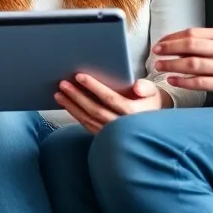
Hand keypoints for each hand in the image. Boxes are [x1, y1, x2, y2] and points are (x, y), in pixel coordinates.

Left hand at [54, 75, 168, 134]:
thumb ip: (146, 87)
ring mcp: (111, 133)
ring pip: (88, 119)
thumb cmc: (149, 101)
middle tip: (63, 84)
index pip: (109, 98)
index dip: (93, 87)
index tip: (79, 76)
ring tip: (59, 94)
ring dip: (72, 106)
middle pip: (94, 110)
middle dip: (77, 96)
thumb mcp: (153, 91)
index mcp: (132, 113)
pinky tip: (66, 105)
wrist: (152, 121)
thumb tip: (137, 86)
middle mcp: (121, 126)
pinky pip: (87, 125)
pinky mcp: (104, 137)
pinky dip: (75, 115)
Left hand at [153, 27, 212, 100]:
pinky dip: (183, 81)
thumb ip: (211, 41)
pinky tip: (173, 80)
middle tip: (155, 53)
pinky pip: (200, 83)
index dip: (172, 38)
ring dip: (171, 65)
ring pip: (191, 64)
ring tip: (159, 66)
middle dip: (168, 49)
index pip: (192, 33)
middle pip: (189, 46)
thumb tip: (183, 44)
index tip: (160, 43)